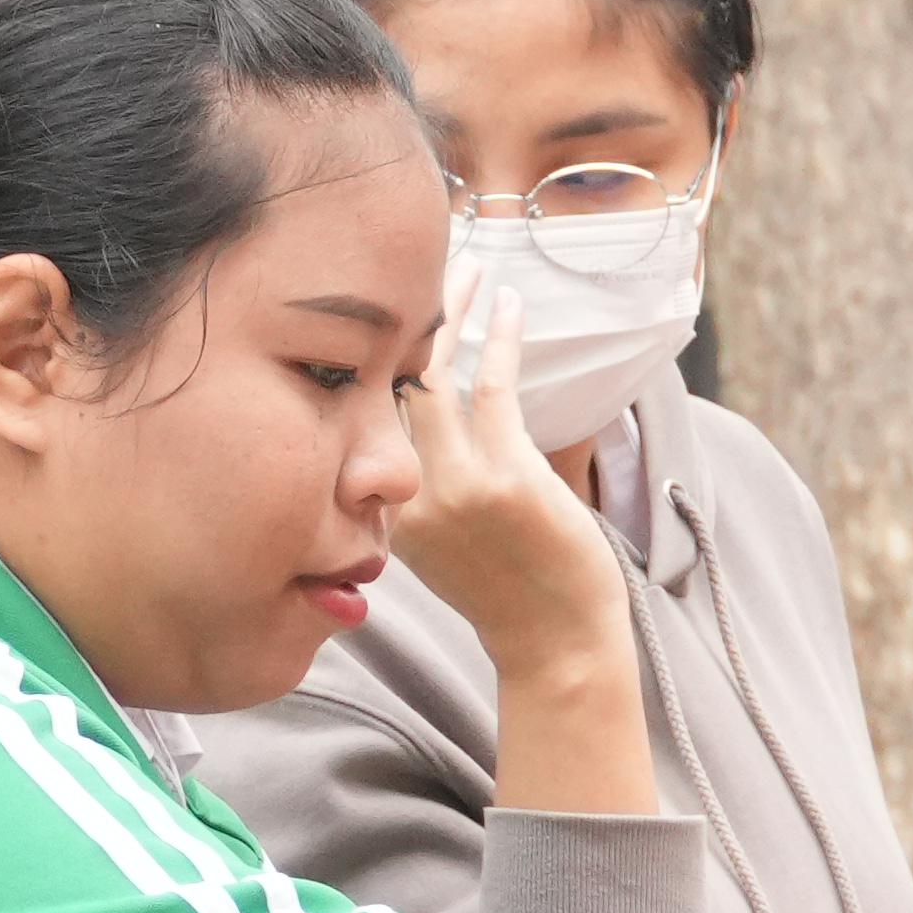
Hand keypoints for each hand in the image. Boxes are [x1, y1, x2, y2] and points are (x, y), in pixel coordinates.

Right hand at [394, 280, 633, 690]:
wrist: (555, 644)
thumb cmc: (506, 591)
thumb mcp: (435, 543)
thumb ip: (414, 487)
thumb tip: (411, 420)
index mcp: (380, 512)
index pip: (357, 416)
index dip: (363, 355)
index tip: (374, 309)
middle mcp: (405, 496)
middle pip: (387, 383)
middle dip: (401, 318)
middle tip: (414, 268)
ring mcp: (455, 486)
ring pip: (437, 375)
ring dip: (452, 313)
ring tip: (466, 268)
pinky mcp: (507, 476)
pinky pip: (494, 387)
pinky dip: (501, 337)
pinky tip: (508, 302)